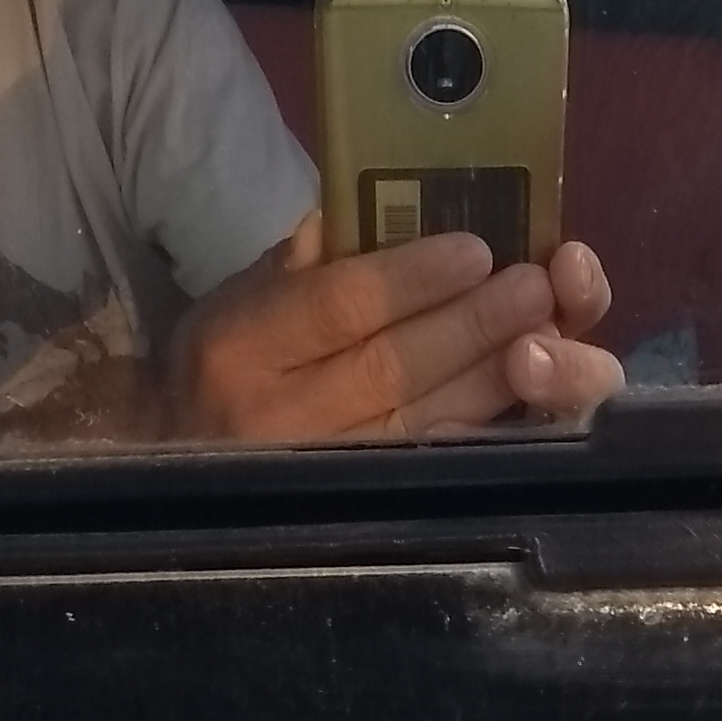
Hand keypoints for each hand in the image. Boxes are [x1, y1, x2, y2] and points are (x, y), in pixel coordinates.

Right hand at [162, 219, 625, 443]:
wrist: (175, 472)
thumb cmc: (221, 367)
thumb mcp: (241, 300)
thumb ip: (306, 260)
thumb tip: (376, 207)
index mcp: (239, 346)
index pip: (339, 304)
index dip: (414, 277)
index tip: (475, 249)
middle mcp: (276, 418)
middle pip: (393, 366)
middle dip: (474, 324)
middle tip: (535, 286)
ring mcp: (317, 477)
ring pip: (423, 423)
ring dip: (494, 376)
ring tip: (546, 331)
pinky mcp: (357, 513)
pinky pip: (429, 470)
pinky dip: (481, 435)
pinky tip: (526, 404)